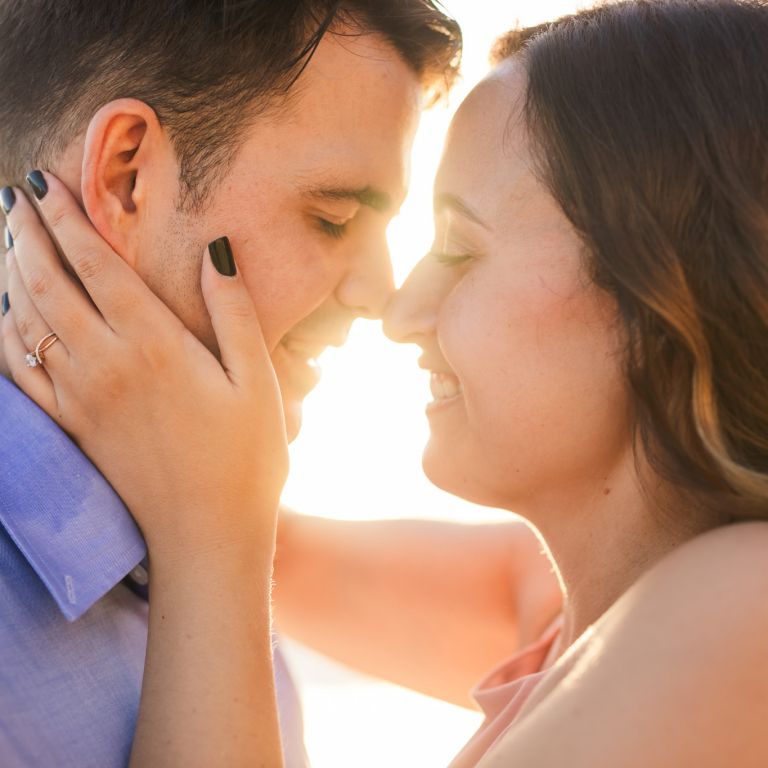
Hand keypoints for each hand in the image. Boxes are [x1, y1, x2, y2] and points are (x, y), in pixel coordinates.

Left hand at [1, 173, 288, 559]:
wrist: (207, 536)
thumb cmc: (245, 460)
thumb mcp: (258, 383)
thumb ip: (234, 312)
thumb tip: (217, 250)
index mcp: (156, 346)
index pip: (97, 267)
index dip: (68, 221)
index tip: (46, 186)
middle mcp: (107, 366)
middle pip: (49, 285)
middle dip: (27, 235)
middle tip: (15, 199)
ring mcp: (83, 399)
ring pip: (27, 323)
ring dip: (11, 276)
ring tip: (6, 242)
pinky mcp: (74, 428)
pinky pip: (21, 374)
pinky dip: (4, 337)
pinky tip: (3, 319)